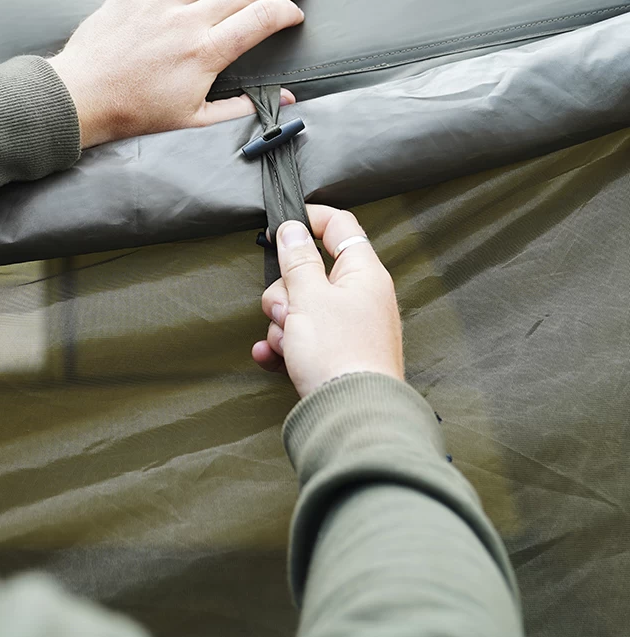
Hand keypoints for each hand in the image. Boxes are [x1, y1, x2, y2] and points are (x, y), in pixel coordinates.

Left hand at [48, 0, 305, 146]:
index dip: (285, 11)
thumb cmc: (136, 113)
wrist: (82, 97)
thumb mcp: (194, 118)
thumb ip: (243, 106)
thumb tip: (288, 99)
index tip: (296, 12)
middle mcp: (185, 19)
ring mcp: (157, 2)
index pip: (259, 19)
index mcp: (205, 51)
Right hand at [252, 206, 403, 397]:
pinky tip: (272, 355)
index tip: (280, 226)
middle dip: (285, 291)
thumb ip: (297, 260)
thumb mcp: (308, 297)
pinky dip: (285, 345)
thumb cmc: (338, 353)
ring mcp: (349, 327)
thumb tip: (292, 228)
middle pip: (310, 273)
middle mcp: (361, 297)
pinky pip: (303, 338)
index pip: (340, 226)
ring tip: (286, 342)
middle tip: (285, 309)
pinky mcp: (337, 355)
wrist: (352, 417)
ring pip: (301, 307)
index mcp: (363, 273)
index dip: (310, 219)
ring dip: (282, 322)